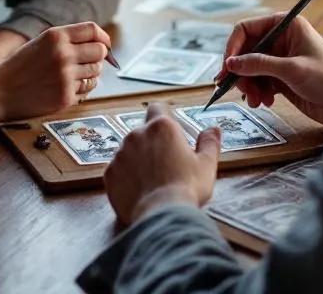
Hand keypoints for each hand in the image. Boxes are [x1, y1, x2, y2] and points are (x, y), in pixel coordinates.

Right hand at [0, 22, 111, 119]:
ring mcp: (65, 76)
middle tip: (88, 62)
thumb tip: (100, 44)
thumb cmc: (20, 67)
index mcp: (56, 36)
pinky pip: (87, 89)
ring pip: (96, 72)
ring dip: (90, 73)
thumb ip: (67, 40)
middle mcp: (63, 54)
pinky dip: (82, 88)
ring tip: (73, 75)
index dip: (103, 37)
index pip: (93, 30)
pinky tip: (67, 87)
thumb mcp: (41, 43)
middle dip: (98, 56)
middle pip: (100, 51)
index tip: (105, 44)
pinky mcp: (65, 96)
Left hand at [104, 102, 219, 225]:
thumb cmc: (187, 188)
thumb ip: (209, 143)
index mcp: (162, 127)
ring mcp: (120, 154)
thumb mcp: (206, 164)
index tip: (169, 130)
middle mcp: (136, 134)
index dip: (163, 116)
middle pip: (143, 131)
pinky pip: (118, 170)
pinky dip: (126, 176)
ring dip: (137, 159)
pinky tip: (139, 190)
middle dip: (152, 143)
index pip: (157, 107)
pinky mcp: (109, 173)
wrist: (161, 215)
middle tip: (166, 163)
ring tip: (152, 180)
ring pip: (128, 150)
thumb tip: (213, 129)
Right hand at [218, 13, 322, 126]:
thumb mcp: (292, 69)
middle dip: (240, 71)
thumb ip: (260, 65)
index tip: (227, 67)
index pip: (246, 29)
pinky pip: (258, 82)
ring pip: (249, 69)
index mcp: (285, 26)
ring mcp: (280, 60)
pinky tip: (265, 102)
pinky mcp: (281, 78)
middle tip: (240, 89)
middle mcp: (280, 40)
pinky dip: (257, 93)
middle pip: (245, 51)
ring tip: (256, 100)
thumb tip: (231, 63)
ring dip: (248, 85)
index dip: (233, 47)